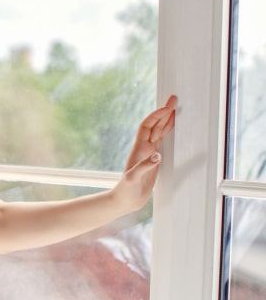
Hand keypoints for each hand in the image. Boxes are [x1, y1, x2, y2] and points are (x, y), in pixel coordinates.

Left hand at [113, 95, 176, 210]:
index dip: (155, 116)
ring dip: (166, 119)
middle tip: (173, 98)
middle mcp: (144, 149)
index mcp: (139, 150)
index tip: (166, 107)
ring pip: (159, 132)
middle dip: (164, 111)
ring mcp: (149, 154)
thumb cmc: (126, 190)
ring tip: (175, 108)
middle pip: (154, 125)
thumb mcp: (133, 178)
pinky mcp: (154, 161)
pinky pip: (162, 142)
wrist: (125, 200)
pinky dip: (168, 133)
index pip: (147, 127)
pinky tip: (172, 129)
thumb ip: (144, 167)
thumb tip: (157, 155)